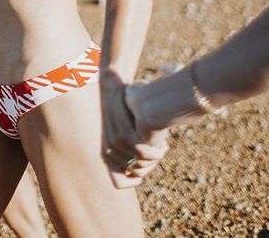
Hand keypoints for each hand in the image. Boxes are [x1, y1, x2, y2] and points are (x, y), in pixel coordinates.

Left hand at [100, 70, 168, 188]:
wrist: (112, 85)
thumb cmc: (123, 109)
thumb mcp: (123, 131)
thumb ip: (131, 149)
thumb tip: (142, 167)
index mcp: (106, 154)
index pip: (119, 183)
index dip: (135, 180)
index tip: (146, 168)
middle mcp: (107, 152)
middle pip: (136, 174)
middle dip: (152, 166)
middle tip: (159, 151)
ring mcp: (114, 143)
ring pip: (141, 165)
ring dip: (156, 158)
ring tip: (162, 146)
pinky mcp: (123, 133)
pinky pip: (142, 153)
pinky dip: (155, 152)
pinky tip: (163, 144)